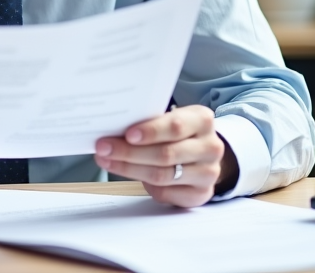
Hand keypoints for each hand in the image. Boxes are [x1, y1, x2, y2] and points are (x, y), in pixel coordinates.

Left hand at [94, 105, 236, 207]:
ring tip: (107, 160)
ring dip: (129, 168)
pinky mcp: (200, 194)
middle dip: (129, 152)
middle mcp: (210, 147)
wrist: (202, 154)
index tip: (127, 134)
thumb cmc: (179, 133)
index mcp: (203, 120)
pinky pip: (165, 192)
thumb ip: (151, 122)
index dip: (150, 131)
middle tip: (104, 148)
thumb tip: (113, 127)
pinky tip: (126, 174)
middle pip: (165, 154)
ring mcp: (208, 173)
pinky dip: (142, 184)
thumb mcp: (171, 119)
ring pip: (162, 175)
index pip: (175, 126)